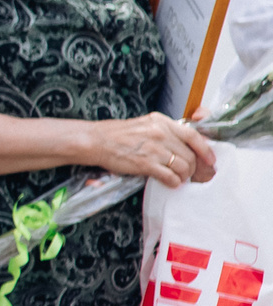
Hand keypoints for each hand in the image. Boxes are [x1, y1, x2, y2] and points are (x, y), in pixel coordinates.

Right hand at [88, 113, 217, 187]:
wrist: (96, 141)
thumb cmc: (118, 134)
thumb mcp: (145, 125)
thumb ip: (165, 132)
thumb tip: (185, 147)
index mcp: (161, 122)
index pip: (193, 136)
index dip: (206, 150)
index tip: (210, 160)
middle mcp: (160, 133)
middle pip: (190, 155)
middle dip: (192, 168)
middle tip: (188, 173)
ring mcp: (153, 149)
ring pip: (182, 167)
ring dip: (183, 176)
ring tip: (177, 178)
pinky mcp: (145, 163)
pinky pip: (170, 176)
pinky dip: (173, 182)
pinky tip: (169, 182)